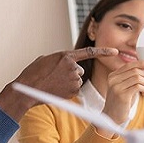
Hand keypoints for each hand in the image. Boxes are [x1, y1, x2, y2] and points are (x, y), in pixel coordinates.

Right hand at [0, 47, 117, 120]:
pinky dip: (67, 91)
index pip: (89, 52)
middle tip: (55, 77)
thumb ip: (58, 59)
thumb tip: (63, 62)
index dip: (104, 51)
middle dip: (70, 74)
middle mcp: (72, 66)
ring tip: (53, 84)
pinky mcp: (72, 91)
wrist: (28, 90)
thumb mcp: (45, 60)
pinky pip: (74, 90)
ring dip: (68, 83)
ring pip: (76, 81)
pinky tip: (56, 90)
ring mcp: (73, 79)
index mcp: (65, 56)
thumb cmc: (33, 74)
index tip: (115, 52)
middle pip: (79, 70)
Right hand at [100, 60, 143, 133]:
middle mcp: (113, 79)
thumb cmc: (121, 103)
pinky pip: (138, 86)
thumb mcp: (127, 87)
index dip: (143, 63)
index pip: (130, 64)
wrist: (112, 117)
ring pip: (138, 78)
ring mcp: (116, 87)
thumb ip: (135, 77)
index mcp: (113, 75)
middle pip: (135, 70)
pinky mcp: (122, 95)